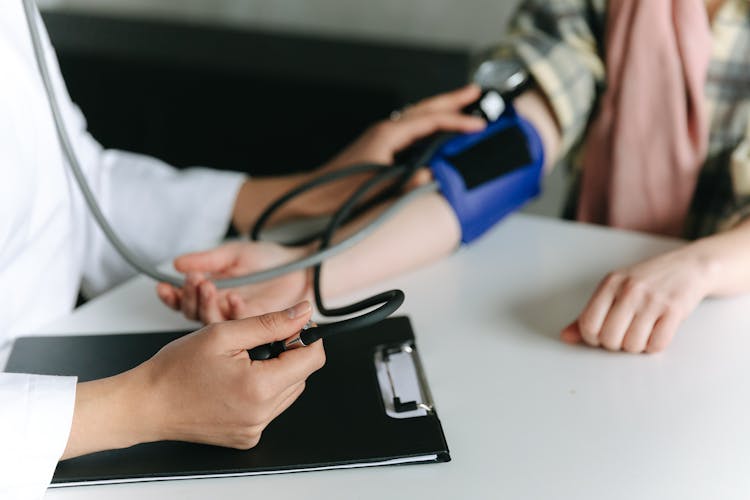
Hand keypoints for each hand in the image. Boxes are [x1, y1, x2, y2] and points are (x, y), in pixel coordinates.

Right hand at [63, 302, 324, 458]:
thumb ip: (270, 322)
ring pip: (287, 391)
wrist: (146, 404)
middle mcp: (261, 415)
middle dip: (285, 353)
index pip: (313, 359)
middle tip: (253, 342)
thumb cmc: (175, 369)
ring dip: (273, 372)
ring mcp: (254, 429)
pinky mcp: (246, 437)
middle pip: (301, 375)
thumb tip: (303, 313)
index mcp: (260, 388)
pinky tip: (234, 381)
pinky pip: (269, 408)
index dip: (306, 337)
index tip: (291, 326)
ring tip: (241, 361)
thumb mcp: (224, 333)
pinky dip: (260, 391)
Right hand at [157, 241, 311, 322]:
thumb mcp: (234, 254)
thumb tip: (177, 264)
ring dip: (208, 304)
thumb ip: (208, 259)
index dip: (174, 296)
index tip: (164, 286)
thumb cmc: (271, 261)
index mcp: (215, 296)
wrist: (302, 267)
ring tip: (208, 285)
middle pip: (196, 315)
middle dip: (190, 298)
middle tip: (195, 281)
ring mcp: (240, 324)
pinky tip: (233, 297)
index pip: (186, 302)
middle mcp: (224, 313)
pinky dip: (234, 310)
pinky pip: (241, 325)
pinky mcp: (257, 330)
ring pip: (214, 323)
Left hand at [231, 85, 485, 231]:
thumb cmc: (337, 193)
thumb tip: (432, 175)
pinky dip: (428, 124)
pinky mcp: (379, 147)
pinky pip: (411, 128)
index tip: (478, 125)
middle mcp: (385, 131)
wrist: (311, 195)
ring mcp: (381, 137)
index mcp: (387, 135)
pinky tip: (435, 132)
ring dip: (441, 109)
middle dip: (452, 100)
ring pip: (418, 116)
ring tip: (461, 105)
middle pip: (425, 108)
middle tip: (475, 92)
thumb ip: (405, 182)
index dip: (457, 122)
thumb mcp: (375, 189)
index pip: (430, 121)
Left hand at [560, 246, 711, 352]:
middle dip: (615, 344)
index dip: (593, 338)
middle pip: (609, 339)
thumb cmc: (646, 281)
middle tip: (624, 333)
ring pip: (632, 345)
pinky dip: (654, 346)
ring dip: (636, 346)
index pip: (588, 325)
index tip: (602, 334)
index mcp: (610, 284)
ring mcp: (653, 300)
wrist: (688, 267)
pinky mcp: (675, 310)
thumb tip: (565, 337)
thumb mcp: (614, 289)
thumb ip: (589, 314)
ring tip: (641, 331)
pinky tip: (656, 333)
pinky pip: (657, 344)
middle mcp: (629, 290)